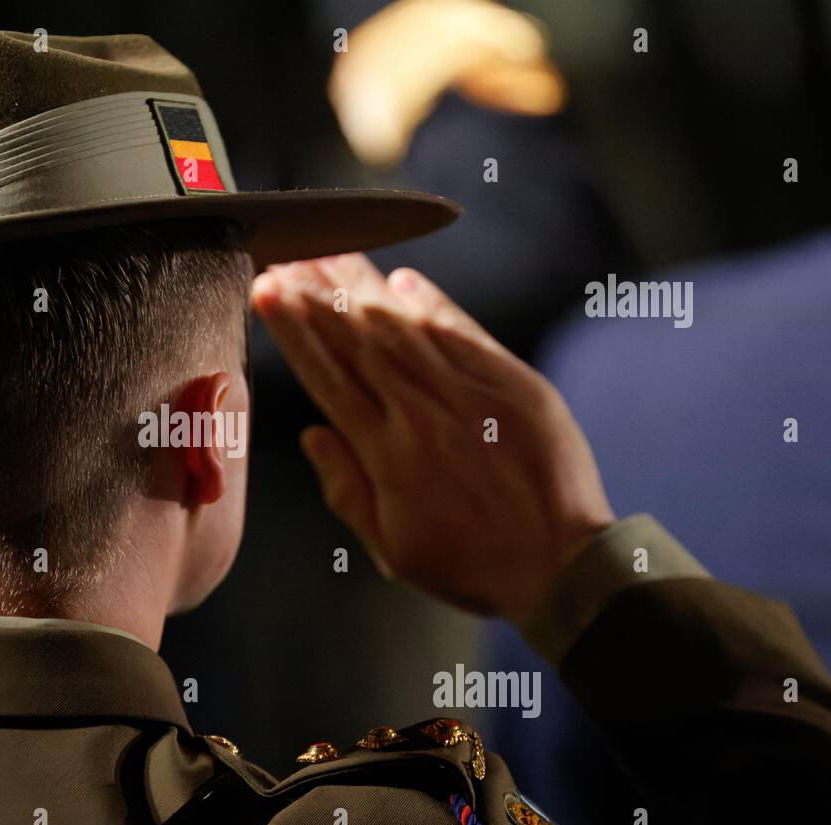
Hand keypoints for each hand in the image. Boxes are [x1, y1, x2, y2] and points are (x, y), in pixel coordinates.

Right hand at [251, 254, 614, 624]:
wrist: (562, 565)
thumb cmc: (471, 564)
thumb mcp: (391, 549)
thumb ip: (347, 489)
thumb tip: (313, 436)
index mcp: (386, 452)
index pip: (327, 375)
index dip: (294, 329)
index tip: (267, 290)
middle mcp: (422, 411)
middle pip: (358, 338)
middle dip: (316, 293)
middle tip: (287, 255)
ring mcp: (469, 390)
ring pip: (404, 324)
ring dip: (363, 284)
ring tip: (331, 251)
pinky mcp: (512, 381)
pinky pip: (461, 330)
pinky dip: (430, 301)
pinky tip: (401, 278)